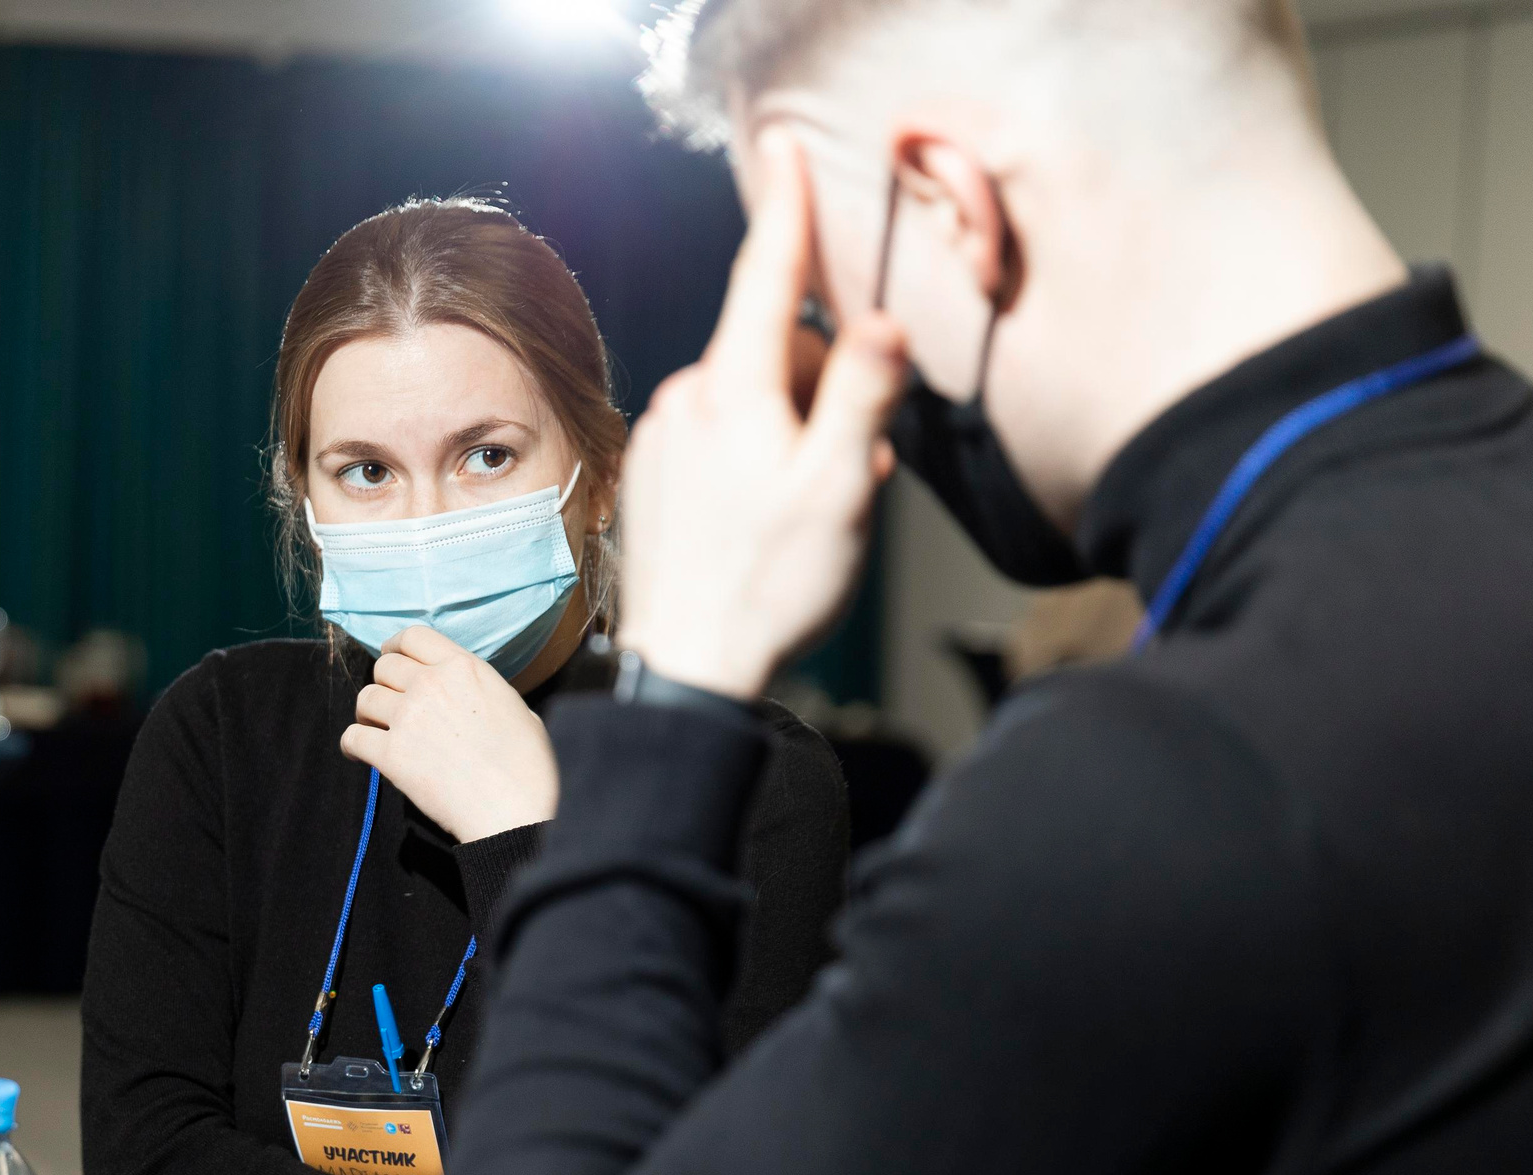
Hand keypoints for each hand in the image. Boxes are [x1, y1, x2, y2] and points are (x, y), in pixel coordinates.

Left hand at [339, 626, 558, 842]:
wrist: (515, 810)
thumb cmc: (528, 766)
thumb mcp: (516, 707)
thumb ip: (482, 691)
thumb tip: (469, 698)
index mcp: (464, 668)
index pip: (414, 636)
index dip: (396, 646)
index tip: (392, 658)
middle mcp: (431, 685)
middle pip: (384, 667)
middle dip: (384, 683)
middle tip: (390, 703)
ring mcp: (408, 718)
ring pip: (365, 698)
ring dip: (368, 713)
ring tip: (377, 728)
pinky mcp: (391, 755)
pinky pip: (352, 737)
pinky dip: (352, 745)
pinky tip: (360, 755)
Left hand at [617, 129, 911, 699]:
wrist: (692, 668)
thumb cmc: (768, 585)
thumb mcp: (839, 487)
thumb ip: (860, 393)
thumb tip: (879, 322)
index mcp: (731, 391)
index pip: (766, 275)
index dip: (786, 207)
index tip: (785, 147)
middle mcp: (684, 401)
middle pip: (774, 351)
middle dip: (820, 390)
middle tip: (844, 468)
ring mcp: (662, 438)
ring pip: (752, 399)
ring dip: (794, 434)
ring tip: (807, 508)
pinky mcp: (653, 474)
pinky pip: (722, 438)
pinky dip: (758, 461)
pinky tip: (768, 519)